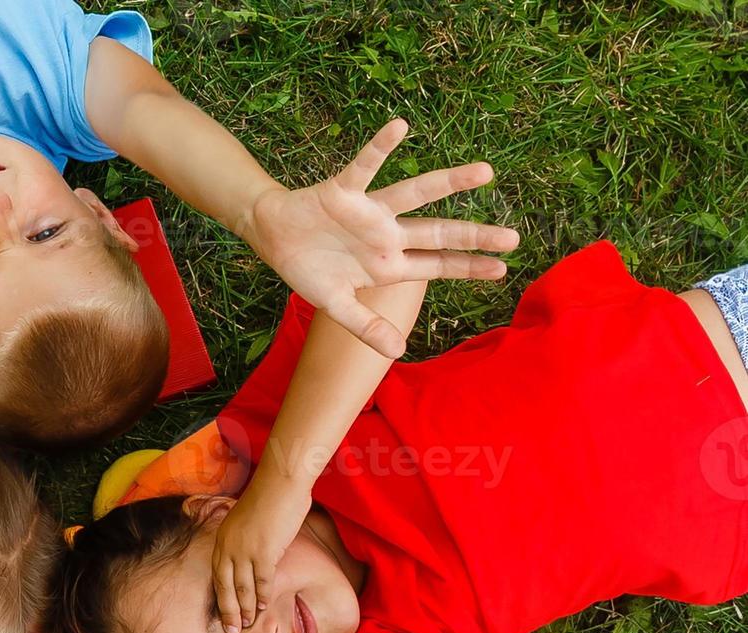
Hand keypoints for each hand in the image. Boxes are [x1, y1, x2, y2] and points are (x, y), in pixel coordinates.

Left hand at [211, 472, 311, 632]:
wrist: (280, 482)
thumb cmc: (268, 498)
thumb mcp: (245, 520)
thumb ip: (243, 539)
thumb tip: (249, 555)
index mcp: (222, 538)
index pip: (216, 574)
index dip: (219, 596)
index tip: (220, 613)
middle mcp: (229, 546)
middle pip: (224, 586)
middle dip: (227, 611)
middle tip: (229, 631)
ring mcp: (245, 550)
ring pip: (242, 587)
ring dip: (244, 609)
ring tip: (246, 625)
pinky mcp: (264, 551)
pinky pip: (261, 581)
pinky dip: (261, 596)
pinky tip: (262, 608)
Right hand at [243, 119, 518, 357]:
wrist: (272, 237)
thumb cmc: (308, 269)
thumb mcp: (337, 305)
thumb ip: (367, 327)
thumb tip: (398, 351)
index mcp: (388, 263)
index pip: (437, 264)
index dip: (468, 267)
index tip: (502, 270)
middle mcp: (387, 235)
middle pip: (439, 232)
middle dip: (474, 236)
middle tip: (514, 238)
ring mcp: (369, 212)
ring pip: (416, 193)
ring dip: (449, 182)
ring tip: (486, 172)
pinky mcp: (344, 192)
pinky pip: (364, 166)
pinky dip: (379, 148)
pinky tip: (399, 127)